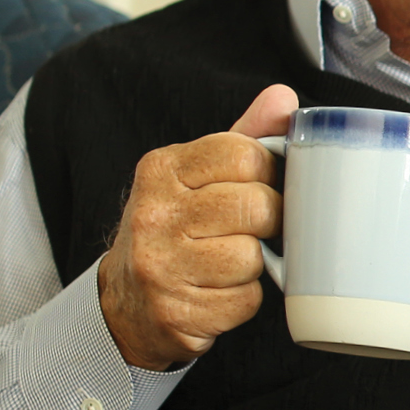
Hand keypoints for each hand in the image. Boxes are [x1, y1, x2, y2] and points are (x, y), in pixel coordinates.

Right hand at [98, 84, 296, 369]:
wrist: (126, 301)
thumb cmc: (175, 229)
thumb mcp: (197, 175)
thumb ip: (243, 137)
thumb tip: (283, 98)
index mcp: (162, 169)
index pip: (244, 155)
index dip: (268, 173)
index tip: (262, 185)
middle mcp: (153, 214)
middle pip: (257, 206)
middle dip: (269, 220)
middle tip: (253, 228)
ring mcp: (160, 265)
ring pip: (252, 256)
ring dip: (255, 264)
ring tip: (228, 262)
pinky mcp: (175, 311)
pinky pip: (246, 300)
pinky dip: (244, 299)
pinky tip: (219, 292)